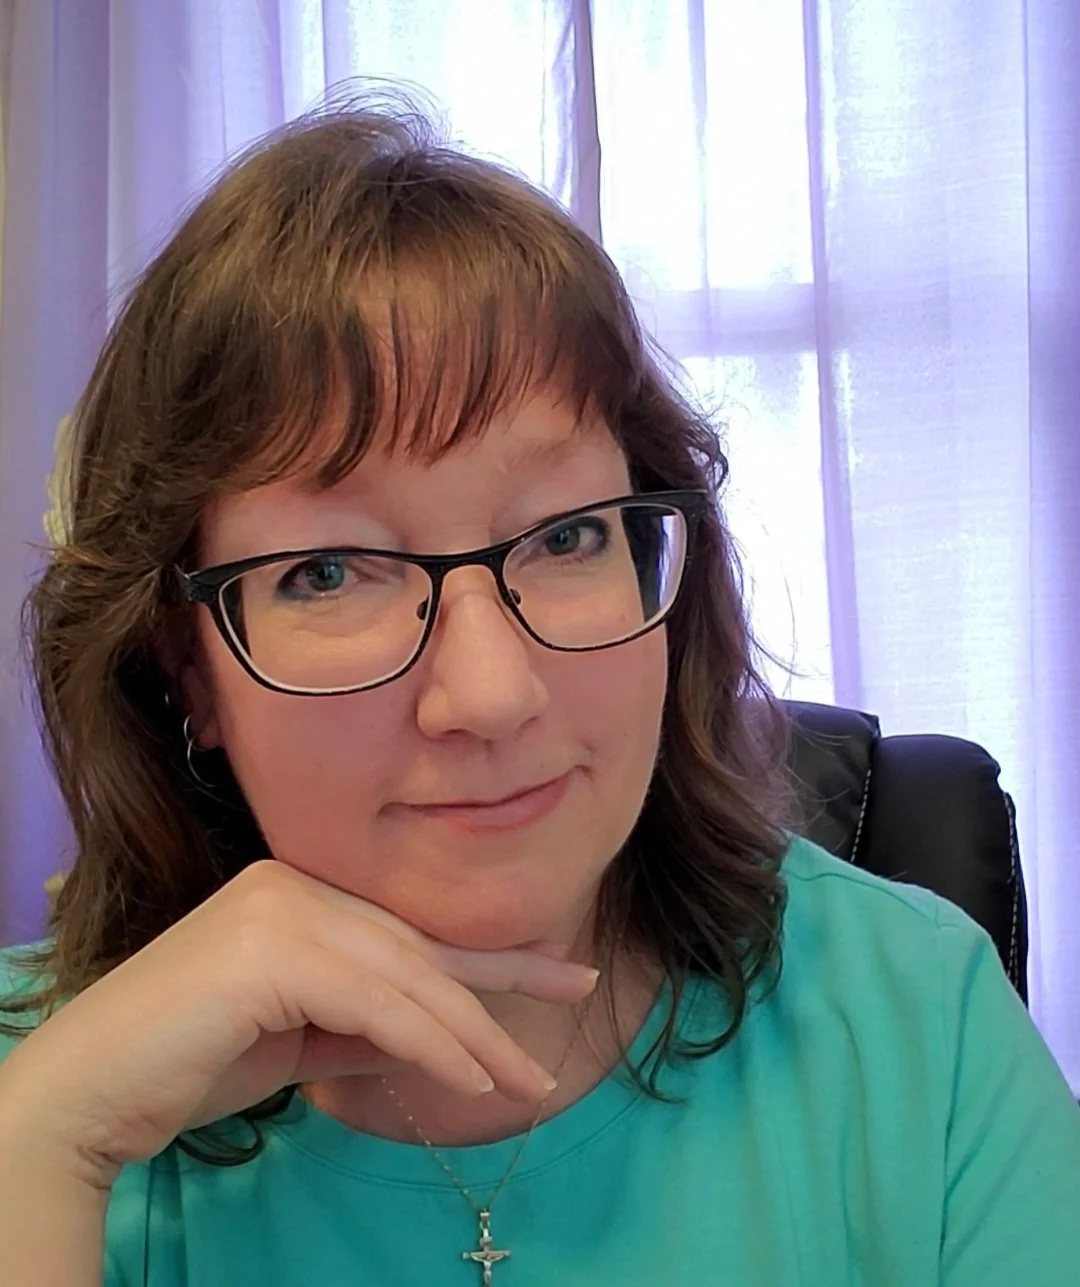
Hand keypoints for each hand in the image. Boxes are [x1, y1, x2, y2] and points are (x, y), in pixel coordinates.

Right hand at [0, 860, 598, 1185]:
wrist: (93, 1090)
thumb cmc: (190, 1062)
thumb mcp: (303, 1039)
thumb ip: (367, 1025)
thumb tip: (440, 1034)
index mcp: (300, 890)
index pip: (411, 931)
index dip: (492, 959)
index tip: (563, 975)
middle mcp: (294, 883)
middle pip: (416, 953)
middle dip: (493, 1003)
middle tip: (556, 1038)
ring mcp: (280, 909)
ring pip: (406, 976)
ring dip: (472, 1034)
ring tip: (525, 1081)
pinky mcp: (269, 949)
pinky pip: (376, 1004)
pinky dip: (430, 1043)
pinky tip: (472, 1078)